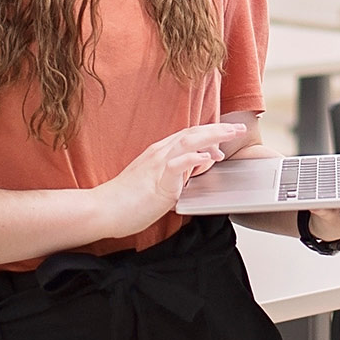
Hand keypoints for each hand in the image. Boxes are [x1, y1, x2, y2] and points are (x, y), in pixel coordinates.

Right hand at [95, 122, 246, 239]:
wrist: (101, 210)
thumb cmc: (125, 201)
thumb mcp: (153, 183)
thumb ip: (170, 177)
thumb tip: (185, 178)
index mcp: (158, 154)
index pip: (188, 136)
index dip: (209, 134)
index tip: (226, 138)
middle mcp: (159, 154)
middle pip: (193, 134)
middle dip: (218, 129)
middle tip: (238, 129)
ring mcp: (157, 166)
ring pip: (188, 142)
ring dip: (213, 136)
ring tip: (231, 133)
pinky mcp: (156, 181)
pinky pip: (177, 165)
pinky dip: (194, 158)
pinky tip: (209, 158)